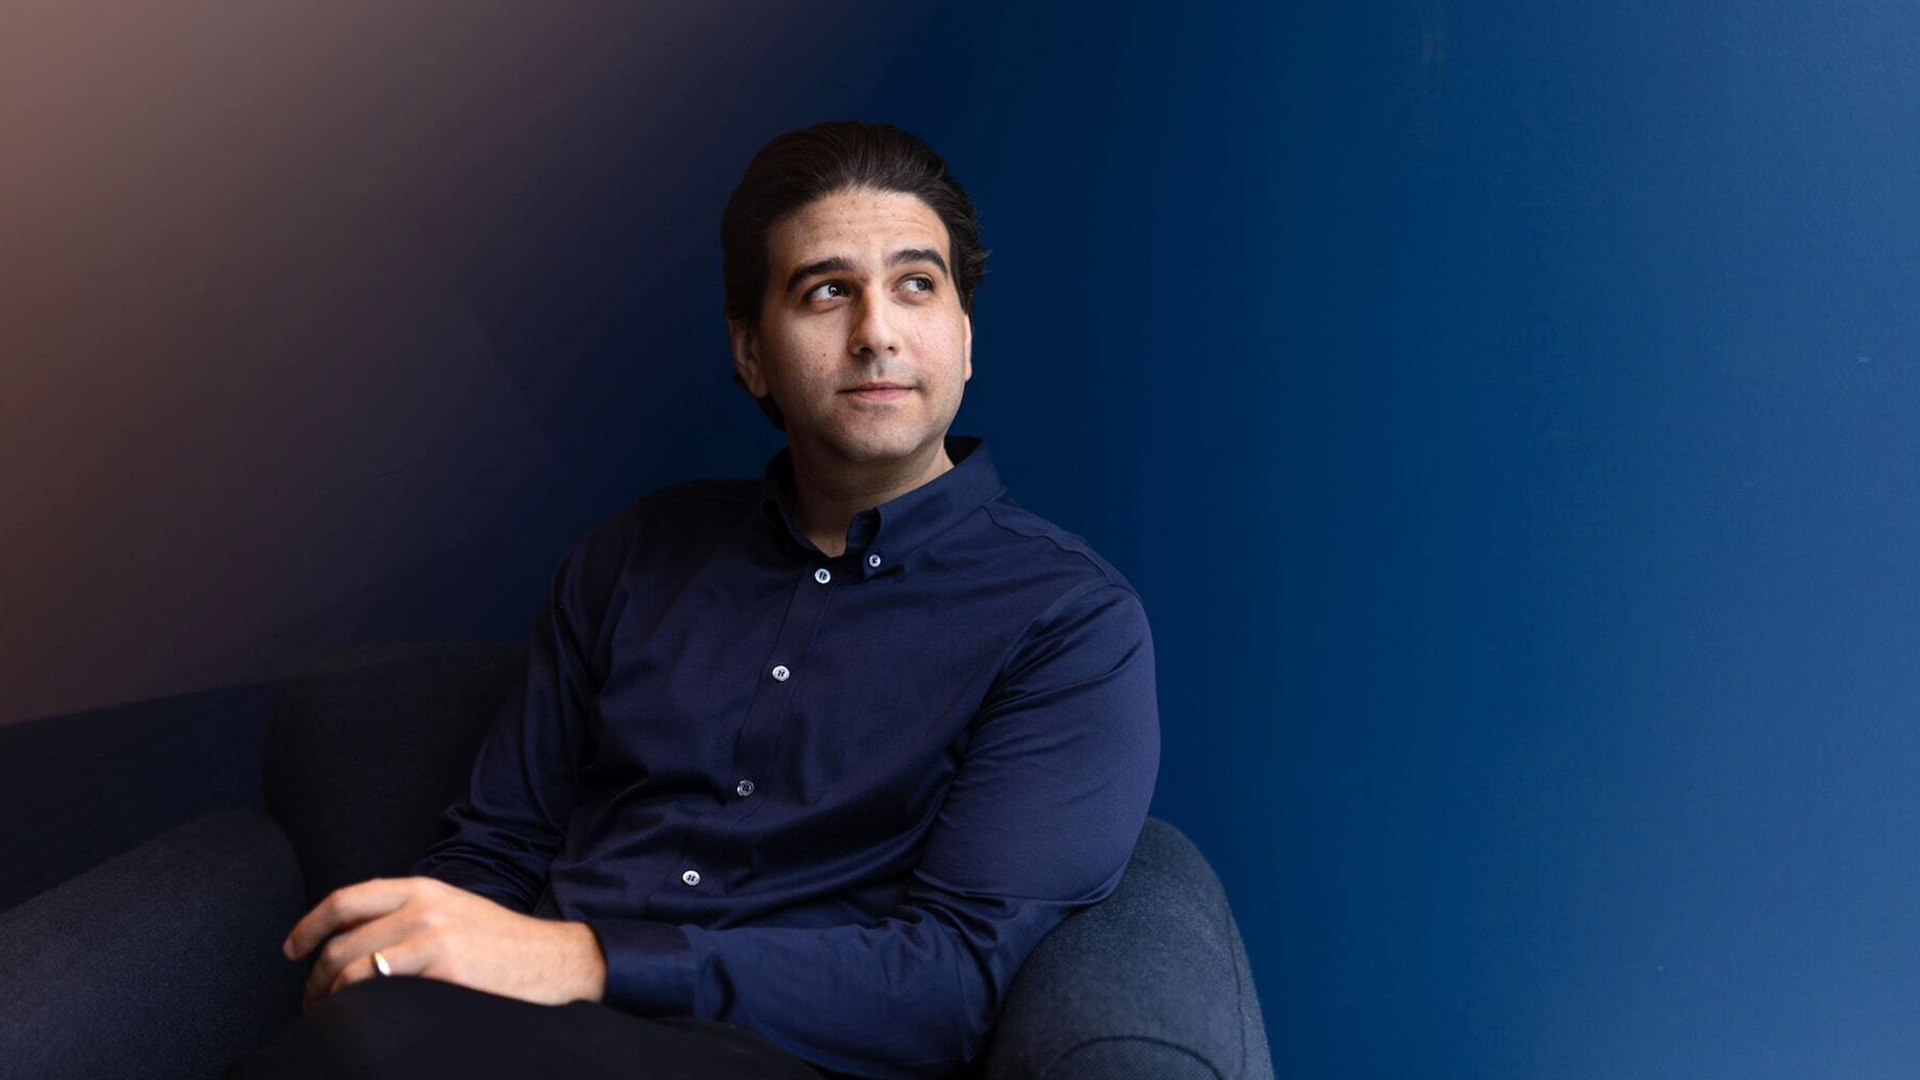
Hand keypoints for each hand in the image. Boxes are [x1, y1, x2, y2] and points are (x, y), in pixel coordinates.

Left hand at [282, 876, 607, 1013]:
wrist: (554, 961)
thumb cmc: (502, 946)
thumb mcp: (453, 912)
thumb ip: (409, 915)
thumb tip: (357, 941)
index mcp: (422, 888)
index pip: (345, 900)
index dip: (308, 926)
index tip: (291, 950)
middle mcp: (422, 906)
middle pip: (340, 940)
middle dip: (314, 977)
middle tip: (311, 1002)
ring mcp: (432, 935)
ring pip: (351, 967)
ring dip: (328, 996)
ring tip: (329, 1015)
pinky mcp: (444, 967)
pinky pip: (378, 986)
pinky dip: (357, 1004)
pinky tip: (360, 1016)